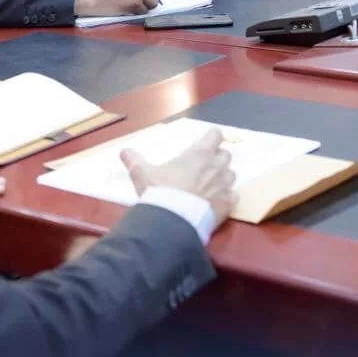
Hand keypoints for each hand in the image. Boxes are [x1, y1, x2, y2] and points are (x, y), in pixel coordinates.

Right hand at [120, 128, 236, 229]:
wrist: (173, 221)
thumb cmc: (160, 191)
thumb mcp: (142, 174)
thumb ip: (134, 160)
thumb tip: (123, 151)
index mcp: (199, 154)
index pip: (215, 135)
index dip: (212, 137)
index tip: (206, 142)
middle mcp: (215, 166)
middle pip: (226, 155)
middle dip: (217, 158)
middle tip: (205, 166)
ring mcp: (224, 185)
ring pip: (232, 174)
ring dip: (223, 176)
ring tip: (212, 184)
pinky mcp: (228, 204)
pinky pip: (234, 195)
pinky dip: (228, 196)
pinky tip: (218, 201)